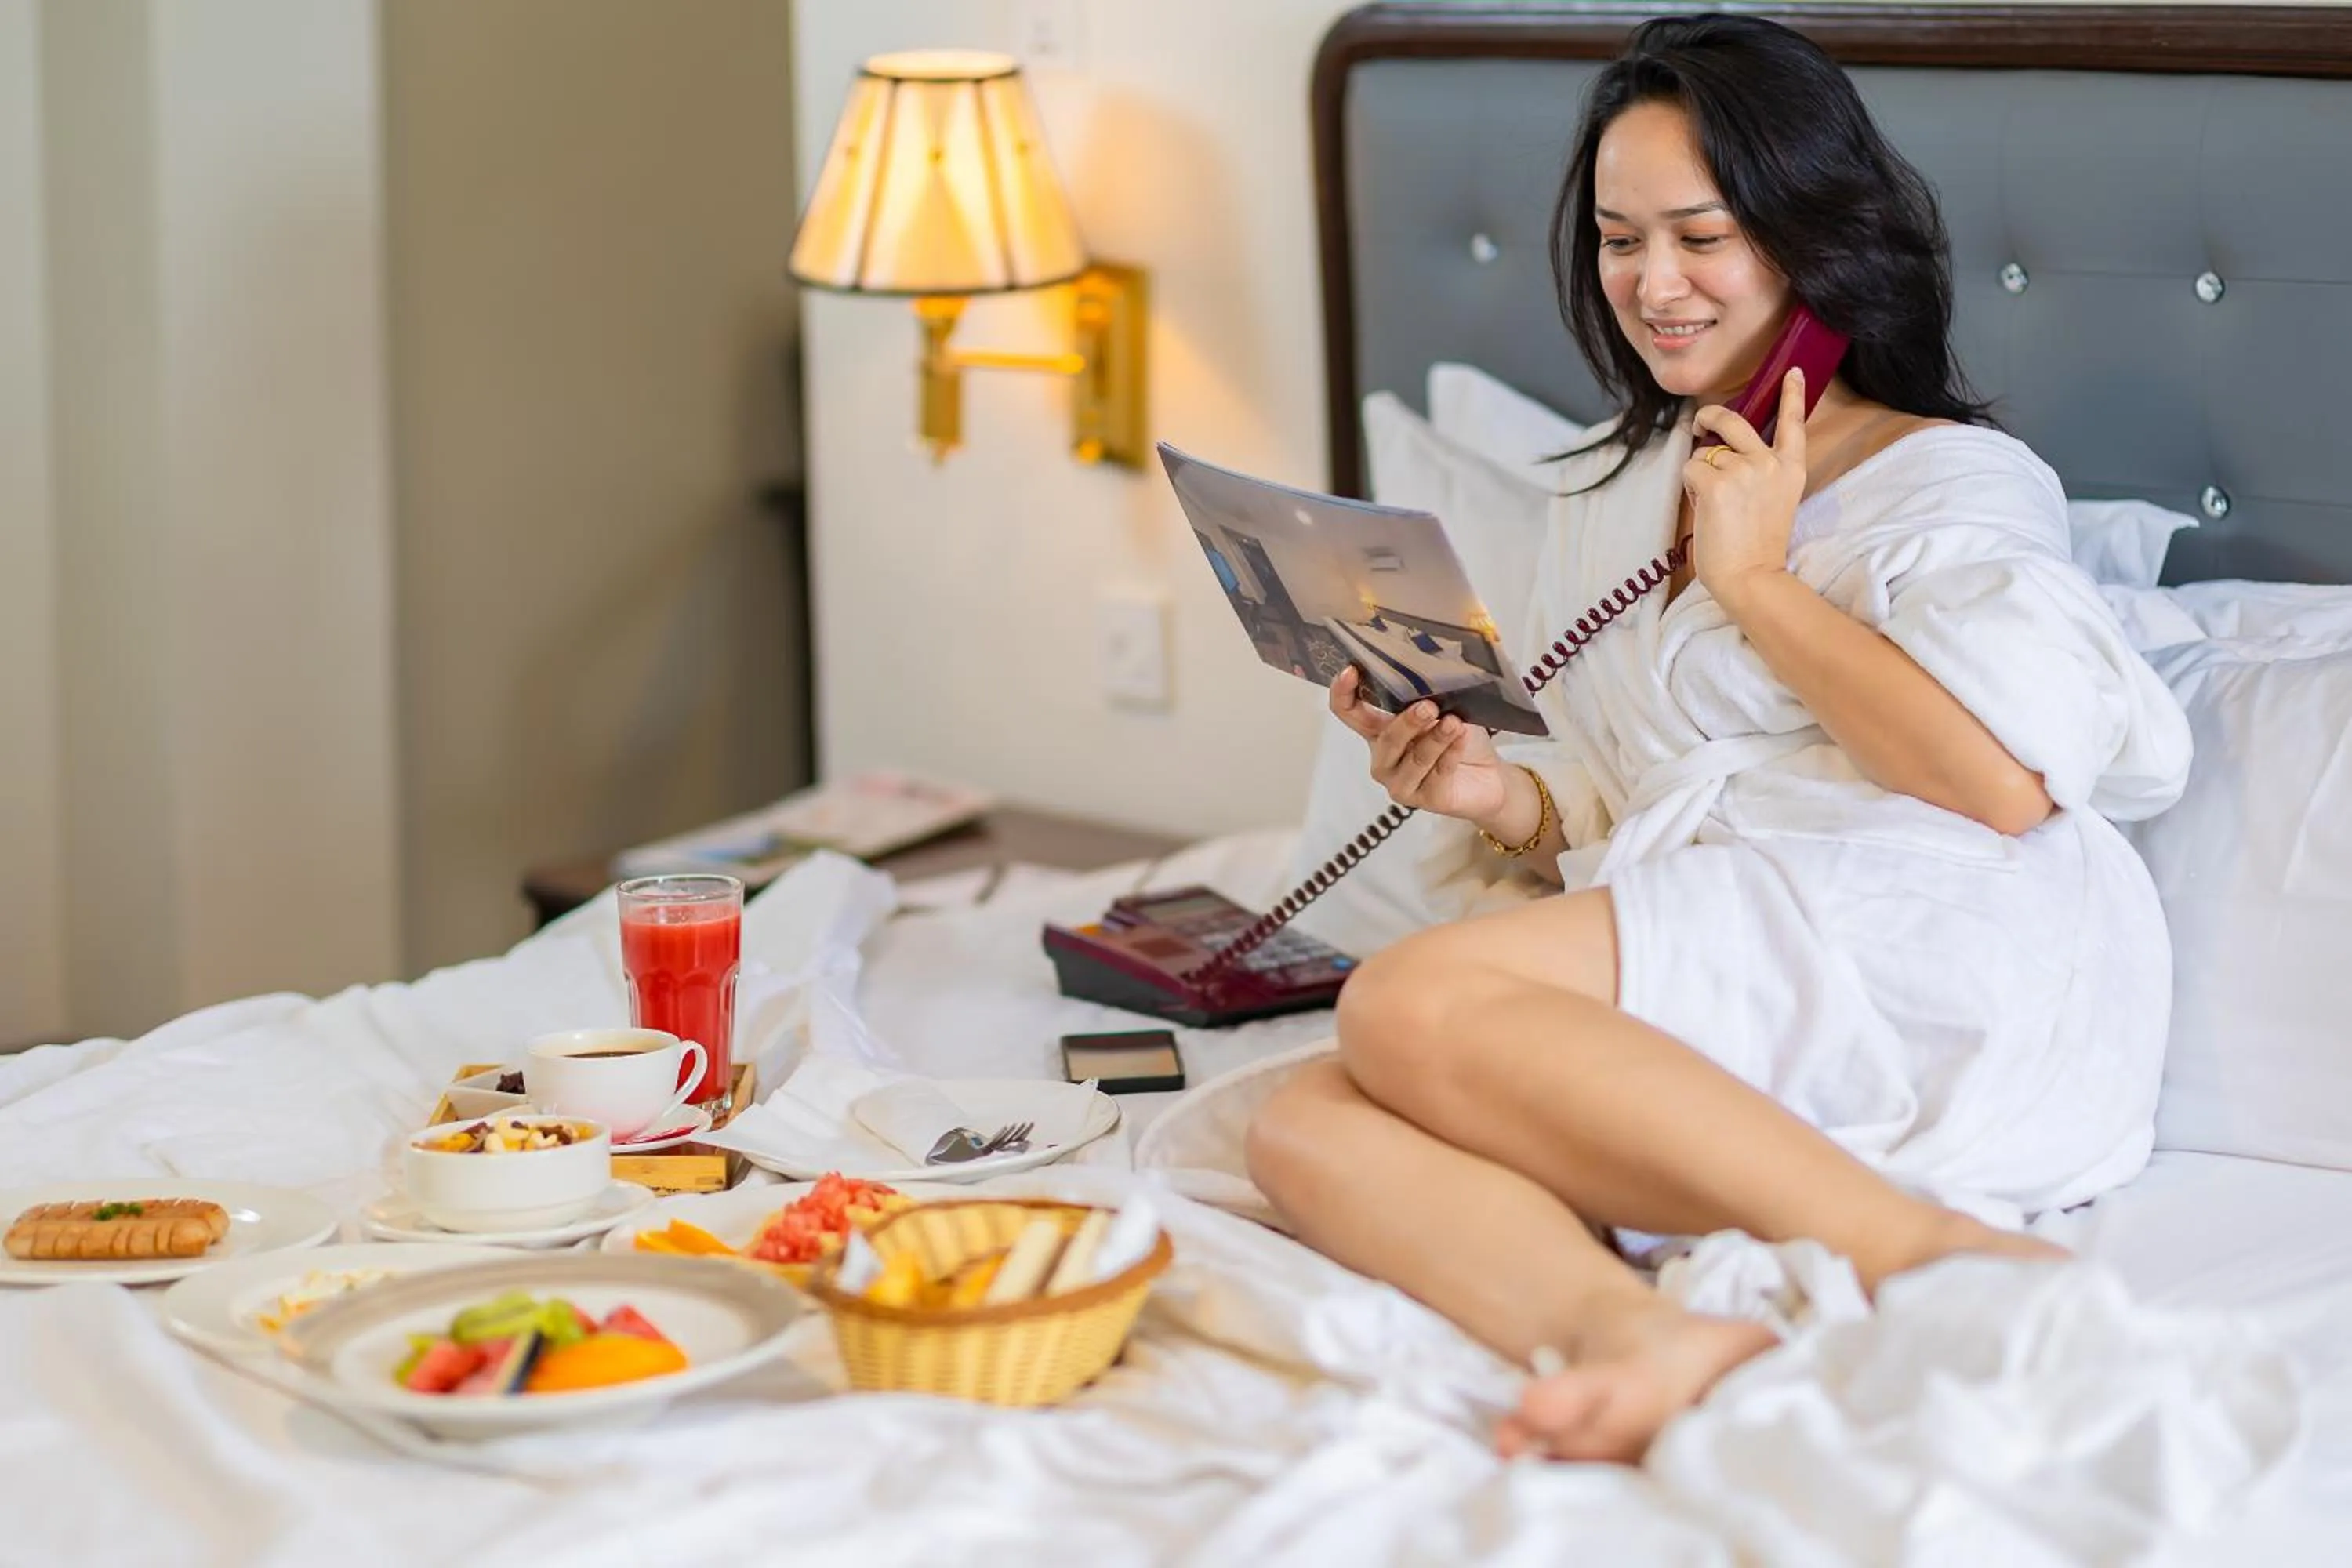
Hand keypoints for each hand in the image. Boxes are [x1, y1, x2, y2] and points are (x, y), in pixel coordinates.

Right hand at [1329, 667, 1510, 823]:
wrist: (1488, 776)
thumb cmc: (1459, 739)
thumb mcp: (1440, 711)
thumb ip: (1423, 698)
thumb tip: (1425, 676)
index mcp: (1379, 731)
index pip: (1348, 712)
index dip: (1343, 693)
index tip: (1350, 671)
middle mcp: (1385, 759)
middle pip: (1386, 739)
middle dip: (1407, 722)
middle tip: (1429, 706)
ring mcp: (1401, 783)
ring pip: (1414, 759)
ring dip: (1436, 738)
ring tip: (1454, 723)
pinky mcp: (1425, 799)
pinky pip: (1438, 772)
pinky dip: (1451, 753)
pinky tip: (1462, 739)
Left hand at [1684, 366, 1808, 608]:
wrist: (1752, 577)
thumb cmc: (1757, 548)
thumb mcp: (1774, 501)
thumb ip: (1758, 472)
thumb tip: (1723, 451)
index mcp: (1791, 469)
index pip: (1793, 423)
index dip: (1791, 395)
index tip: (1792, 372)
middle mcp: (1770, 462)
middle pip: (1734, 421)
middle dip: (1710, 415)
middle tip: (1699, 422)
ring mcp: (1743, 469)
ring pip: (1704, 452)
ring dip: (1700, 474)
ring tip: (1714, 505)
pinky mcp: (1716, 482)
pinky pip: (1691, 469)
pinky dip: (1690, 488)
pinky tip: (1705, 509)